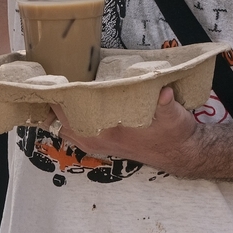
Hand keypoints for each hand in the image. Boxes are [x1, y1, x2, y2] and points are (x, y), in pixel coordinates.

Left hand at [51, 87, 202, 172]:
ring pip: (66, 129)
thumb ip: (165, 104)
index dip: (59, 96)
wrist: (181, 153)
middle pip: (60, 121)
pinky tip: (74, 104)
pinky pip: (76, 133)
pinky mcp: (104, 145)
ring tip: (59, 90)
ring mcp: (99, 144)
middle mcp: (99, 140)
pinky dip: (70, 120)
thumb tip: (163, 93)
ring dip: (60, 113)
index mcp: (109, 132)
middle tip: (51, 79)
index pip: (72, 114)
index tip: (51, 79)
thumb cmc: (174, 133)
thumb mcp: (173, 115)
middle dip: (54, 101)